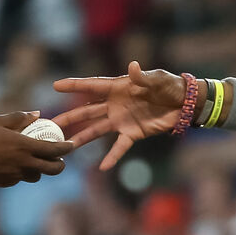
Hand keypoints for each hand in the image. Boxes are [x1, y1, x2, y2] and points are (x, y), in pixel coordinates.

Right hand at [0, 111, 75, 186]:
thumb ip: (20, 117)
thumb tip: (37, 114)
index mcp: (24, 146)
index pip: (54, 150)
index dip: (67, 148)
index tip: (72, 145)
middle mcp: (23, 163)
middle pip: (53, 169)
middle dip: (60, 164)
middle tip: (60, 159)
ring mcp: (15, 176)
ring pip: (36, 175)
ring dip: (40, 169)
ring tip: (35, 160)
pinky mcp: (6, 183)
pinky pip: (20, 178)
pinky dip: (22, 172)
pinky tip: (14, 163)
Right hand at [51, 63, 187, 169]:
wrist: (184, 104)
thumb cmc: (169, 86)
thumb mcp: (157, 79)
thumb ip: (143, 77)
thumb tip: (133, 67)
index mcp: (118, 87)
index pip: (92, 86)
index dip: (74, 85)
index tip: (56, 86)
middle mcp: (115, 104)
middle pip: (87, 110)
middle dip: (69, 117)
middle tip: (51, 124)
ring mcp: (122, 120)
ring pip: (96, 129)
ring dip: (82, 138)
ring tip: (66, 146)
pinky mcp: (133, 133)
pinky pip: (120, 147)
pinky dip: (112, 157)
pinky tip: (103, 167)